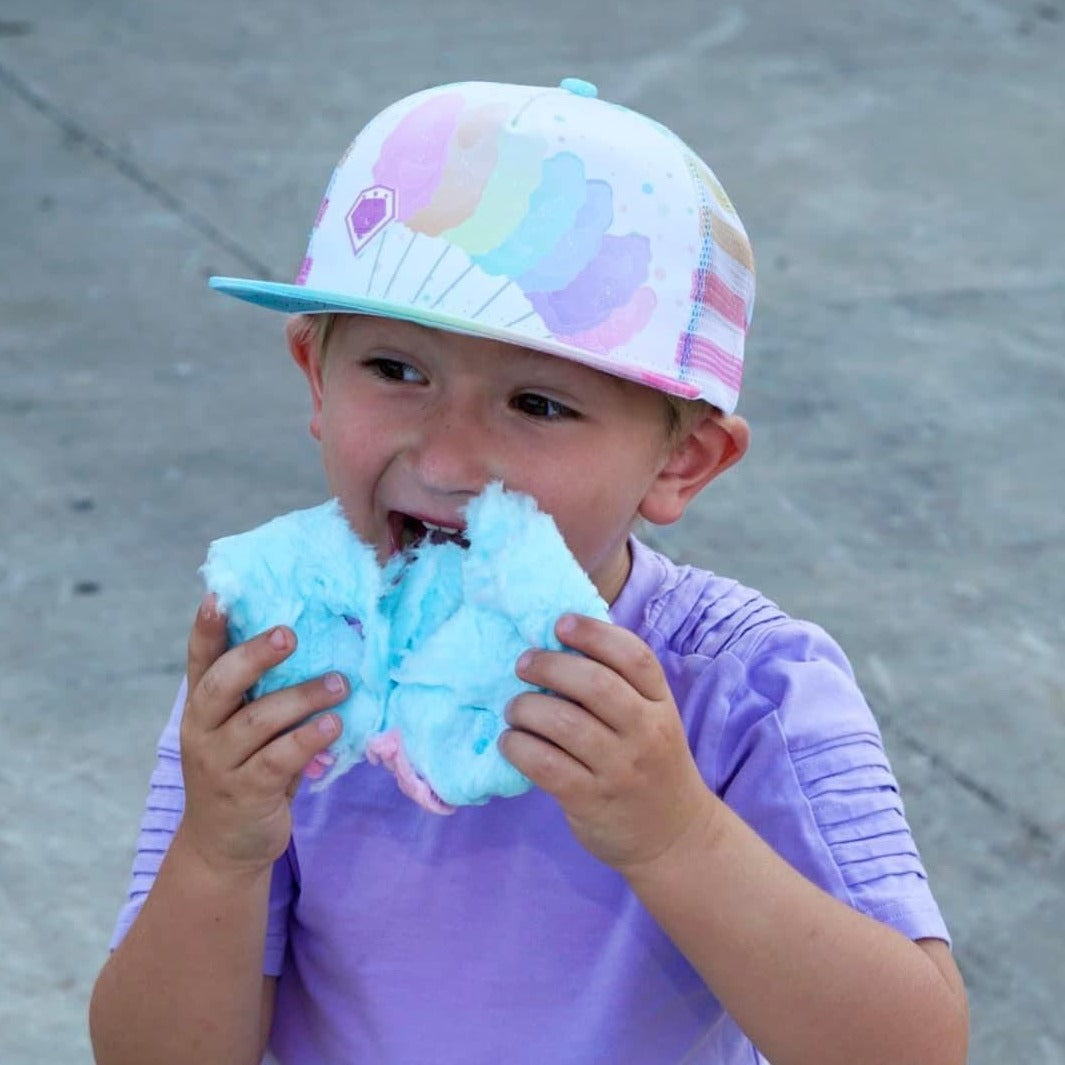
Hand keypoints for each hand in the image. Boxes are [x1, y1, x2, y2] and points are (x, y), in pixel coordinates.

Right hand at [177, 595, 346, 875]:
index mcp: (202, 707)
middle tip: (291, 634)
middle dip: (256, 655)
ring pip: (257, 721)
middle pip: (221, 683)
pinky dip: (307, 739)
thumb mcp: (243, 731)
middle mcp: (203, 730)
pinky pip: (277, 760)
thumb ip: (262, 695)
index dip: (208, 627)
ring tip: (339, 684)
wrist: (224, 847)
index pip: (200, 659)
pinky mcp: (244, 793)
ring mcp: (219, 764)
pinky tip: (333, 725)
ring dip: (301, 697)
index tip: (220, 594)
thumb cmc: (245, 772)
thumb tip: (319, 646)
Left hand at [500, 614, 714, 872]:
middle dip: (550, 666)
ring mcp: (620, 768)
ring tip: (514, 709)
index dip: (594, 633)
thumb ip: (620, 688)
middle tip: (523, 664)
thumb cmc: (651, 765)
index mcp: (661, 704)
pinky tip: (511, 742)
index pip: (635, 656)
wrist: (673, 837)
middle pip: (596, 685)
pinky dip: (519, 746)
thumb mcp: (652, 720)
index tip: (560, 624)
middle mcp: (646, 732)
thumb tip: (556, 647)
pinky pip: (545, 764)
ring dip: (526, 708)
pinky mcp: (591, 800)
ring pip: (565, 723)